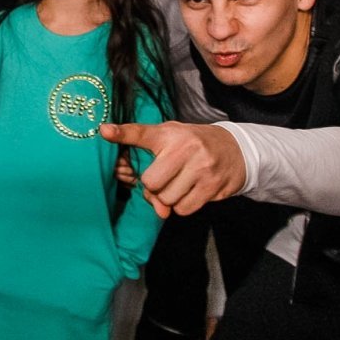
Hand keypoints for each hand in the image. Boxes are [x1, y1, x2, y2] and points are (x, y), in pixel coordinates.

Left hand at [100, 121, 244, 217]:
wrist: (235, 149)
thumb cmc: (194, 145)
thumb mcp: (171, 138)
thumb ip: (152, 165)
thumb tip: (154, 205)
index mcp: (169, 133)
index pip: (141, 133)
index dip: (121, 133)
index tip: (104, 130)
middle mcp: (185, 148)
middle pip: (152, 183)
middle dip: (154, 188)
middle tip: (164, 180)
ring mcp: (201, 167)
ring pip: (167, 199)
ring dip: (169, 199)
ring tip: (179, 184)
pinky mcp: (212, 185)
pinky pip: (184, 209)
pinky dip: (182, 206)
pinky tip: (190, 192)